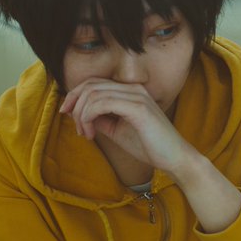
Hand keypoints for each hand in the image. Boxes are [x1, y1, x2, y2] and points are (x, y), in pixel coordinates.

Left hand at [59, 78, 200, 178]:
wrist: (174, 158)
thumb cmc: (149, 146)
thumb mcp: (117, 130)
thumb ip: (100, 119)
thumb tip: (79, 114)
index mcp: (130, 91)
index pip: (94, 82)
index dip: (75, 95)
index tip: (66, 113)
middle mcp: (133, 88)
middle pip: (90, 85)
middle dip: (74, 104)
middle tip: (76, 127)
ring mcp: (136, 96)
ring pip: (94, 94)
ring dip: (81, 115)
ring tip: (85, 133)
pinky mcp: (138, 108)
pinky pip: (103, 104)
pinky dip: (89, 117)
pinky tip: (91, 133)